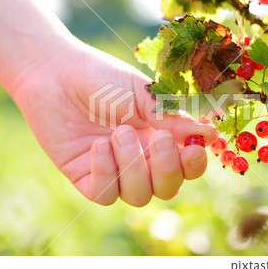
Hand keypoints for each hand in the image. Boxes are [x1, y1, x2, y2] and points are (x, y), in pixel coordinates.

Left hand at [12, 40, 217, 205]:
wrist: (56, 72)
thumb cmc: (103, 78)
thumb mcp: (143, 94)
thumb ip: (172, 117)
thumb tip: (210, 136)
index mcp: (160, 139)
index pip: (186, 166)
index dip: (194, 164)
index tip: (194, 147)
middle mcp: (140, 160)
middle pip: (167, 189)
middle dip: (167, 168)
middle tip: (158, 137)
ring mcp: (113, 170)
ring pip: (138, 196)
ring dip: (133, 166)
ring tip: (117, 132)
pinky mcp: (85, 176)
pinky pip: (105, 194)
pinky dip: (106, 172)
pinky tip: (98, 144)